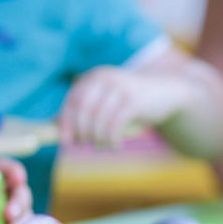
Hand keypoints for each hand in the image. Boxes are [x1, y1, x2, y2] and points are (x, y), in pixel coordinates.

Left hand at [60, 65, 190, 147]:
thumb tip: (56, 128)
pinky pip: (115, 123)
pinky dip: (111, 138)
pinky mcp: (134, 99)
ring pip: (99, 119)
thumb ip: (84, 111)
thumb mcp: (106, 102)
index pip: (72, 101)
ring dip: (98, 138)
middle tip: (85, 144)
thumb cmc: (130, 101)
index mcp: (93, 78)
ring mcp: (120, 86)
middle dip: (81, 131)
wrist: (167, 92)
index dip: (66, 123)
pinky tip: (115, 144)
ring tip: (103, 145)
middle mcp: (104, 78)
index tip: (65, 142)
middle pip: (83, 110)